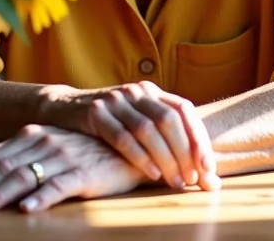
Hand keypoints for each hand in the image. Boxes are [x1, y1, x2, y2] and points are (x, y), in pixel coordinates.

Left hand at [0, 125, 144, 213]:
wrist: (128, 147)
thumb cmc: (84, 151)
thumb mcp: (51, 148)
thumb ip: (24, 157)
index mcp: (33, 135)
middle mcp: (45, 142)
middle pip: (4, 167)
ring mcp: (64, 156)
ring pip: (25, 176)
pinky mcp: (85, 173)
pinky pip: (60, 185)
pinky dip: (42, 197)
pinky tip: (27, 209)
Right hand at [44, 80, 219, 190]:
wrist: (64, 110)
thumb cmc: (109, 122)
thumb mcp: (136, 117)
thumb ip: (162, 133)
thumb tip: (199, 166)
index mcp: (151, 91)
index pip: (184, 109)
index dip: (199, 137)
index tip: (209, 166)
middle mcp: (136, 91)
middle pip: (169, 120)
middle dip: (185, 152)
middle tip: (194, 179)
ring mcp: (115, 100)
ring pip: (148, 129)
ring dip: (166, 158)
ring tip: (176, 182)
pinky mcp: (95, 113)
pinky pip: (122, 137)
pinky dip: (140, 157)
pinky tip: (152, 174)